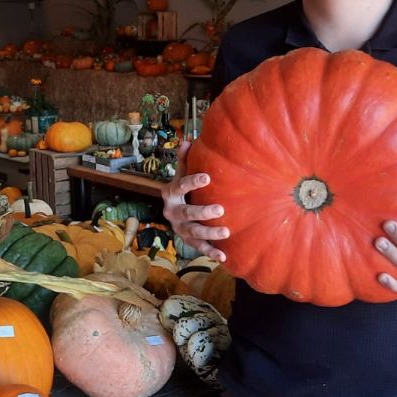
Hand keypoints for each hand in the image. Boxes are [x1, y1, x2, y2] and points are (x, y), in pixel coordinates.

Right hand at [161, 140, 229, 261]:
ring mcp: (180, 229)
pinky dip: (211, 253)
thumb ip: (184, 160)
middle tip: (220, 209)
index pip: (180, 187)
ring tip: (226, 232)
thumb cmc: (183, 190)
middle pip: (186, 213)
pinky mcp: (189, 241)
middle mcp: (172, 213)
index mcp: (170, 194)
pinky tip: (224, 256)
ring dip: (209, 234)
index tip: (207, 177)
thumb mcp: (182, 174)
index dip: (192, 182)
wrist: (175, 213)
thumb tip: (188, 140)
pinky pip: (200, 248)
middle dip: (202, 212)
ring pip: (193, 233)